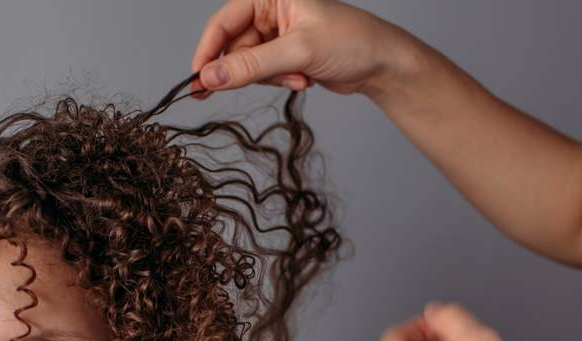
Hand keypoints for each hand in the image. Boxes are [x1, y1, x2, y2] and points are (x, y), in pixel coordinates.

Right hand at [189, 0, 402, 96]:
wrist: (382, 63)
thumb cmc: (350, 42)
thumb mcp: (298, 52)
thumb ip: (252, 66)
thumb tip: (211, 77)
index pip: (224, 22)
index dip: (208, 52)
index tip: (199, 81)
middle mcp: (271, 11)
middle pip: (234, 47)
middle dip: (248, 71)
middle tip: (243, 87)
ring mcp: (277, 35)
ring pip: (249, 66)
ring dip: (270, 79)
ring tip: (299, 78)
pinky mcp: (285, 56)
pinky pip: (265, 75)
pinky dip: (281, 82)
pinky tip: (305, 80)